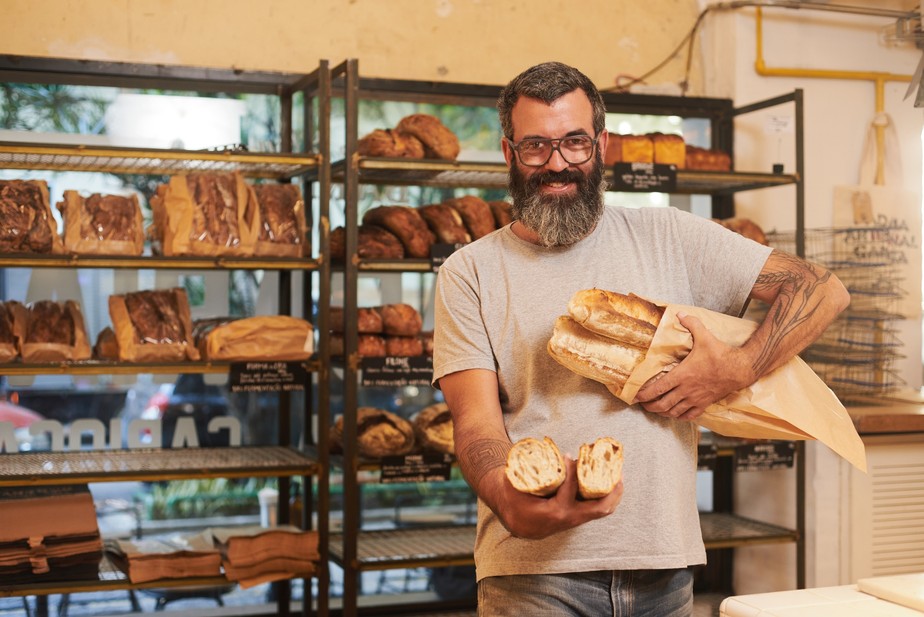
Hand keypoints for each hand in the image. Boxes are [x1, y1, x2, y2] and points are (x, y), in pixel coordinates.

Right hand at [493, 456, 623, 539]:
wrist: (510, 514)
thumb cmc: (511, 495)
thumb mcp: (514, 481)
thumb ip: (525, 469)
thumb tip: (542, 453)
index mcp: (552, 513)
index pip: (569, 490)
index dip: (572, 470)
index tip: (571, 455)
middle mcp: (566, 520)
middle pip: (598, 508)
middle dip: (611, 490)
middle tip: (616, 471)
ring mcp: (572, 522)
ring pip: (600, 512)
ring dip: (611, 495)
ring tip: (618, 477)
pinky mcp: (574, 520)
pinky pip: (594, 511)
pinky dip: (603, 498)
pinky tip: (607, 485)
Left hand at [634, 312, 754, 419]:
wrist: (740, 369)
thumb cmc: (721, 353)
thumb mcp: (704, 336)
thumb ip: (691, 324)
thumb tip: (680, 313)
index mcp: (682, 375)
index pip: (657, 388)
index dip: (644, 394)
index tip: (634, 396)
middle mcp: (686, 390)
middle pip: (662, 404)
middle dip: (649, 406)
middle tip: (642, 404)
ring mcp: (695, 399)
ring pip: (674, 412)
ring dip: (662, 412)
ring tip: (655, 409)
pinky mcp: (705, 404)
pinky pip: (689, 416)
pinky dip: (680, 416)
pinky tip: (676, 414)